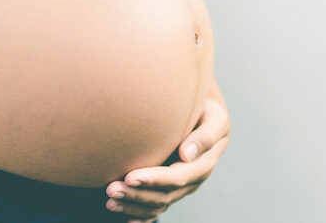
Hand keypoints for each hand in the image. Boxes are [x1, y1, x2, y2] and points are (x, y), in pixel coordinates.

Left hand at [104, 98, 230, 221]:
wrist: (207, 117)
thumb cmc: (208, 113)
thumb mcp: (215, 118)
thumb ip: (205, 136)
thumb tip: (187, 154)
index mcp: (204, 164)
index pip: (178, 177)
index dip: (154, 179)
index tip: (129, 176)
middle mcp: (193, 180)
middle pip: (164, 195)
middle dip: (136, 194)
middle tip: (110, 188)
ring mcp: (182, 188)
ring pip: (157, 204)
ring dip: (132, 205)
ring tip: (110, 201)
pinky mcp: (171, 189)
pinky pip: (156, 208)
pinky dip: (140, 215)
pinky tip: (123, 216)